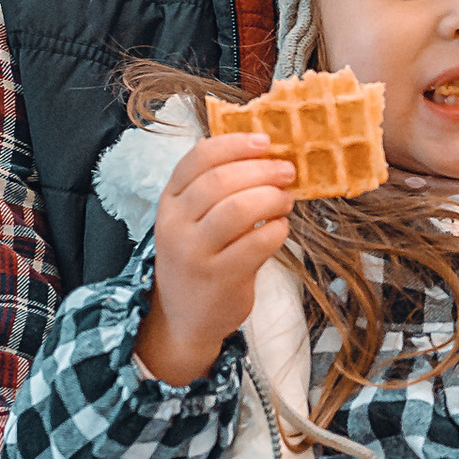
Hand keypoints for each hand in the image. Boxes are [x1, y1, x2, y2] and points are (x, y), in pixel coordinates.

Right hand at [137, 132, 296, 383]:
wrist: (184, 317)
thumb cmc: (199, 257)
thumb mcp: (192, 220)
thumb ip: (217, 189)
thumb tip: (268, 153)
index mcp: (170, 200)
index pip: (198, 158)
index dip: (235, 144)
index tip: (265, 141)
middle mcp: (176, 224)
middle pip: (221, 180)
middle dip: (262, 170)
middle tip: (288, 171)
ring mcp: (195, 253)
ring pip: (239, 209)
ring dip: (272, 198)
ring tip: (286, 200)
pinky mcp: (219, 278)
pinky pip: (257, 243)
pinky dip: (277, 230)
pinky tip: (279, 229)